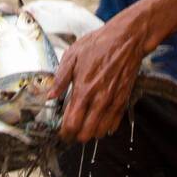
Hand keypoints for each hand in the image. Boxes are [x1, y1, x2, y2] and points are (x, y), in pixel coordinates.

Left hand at [50, 9, 150, 142]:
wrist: (126, 40)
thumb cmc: (99, 45)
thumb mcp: (72, 56)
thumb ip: (60, 79)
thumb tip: (50, 95)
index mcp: (83, 89)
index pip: (72, 123)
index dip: (65, 132)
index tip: (61, 132)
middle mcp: (98, 99)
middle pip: (86, 133)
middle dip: (76, 136)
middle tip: (71, 132)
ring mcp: (112, 101)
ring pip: (101, 131)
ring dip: (91, 133)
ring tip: (85, 127)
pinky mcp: (123, 99)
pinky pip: (115, 123)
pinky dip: (106, 127)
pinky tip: (100, 122)